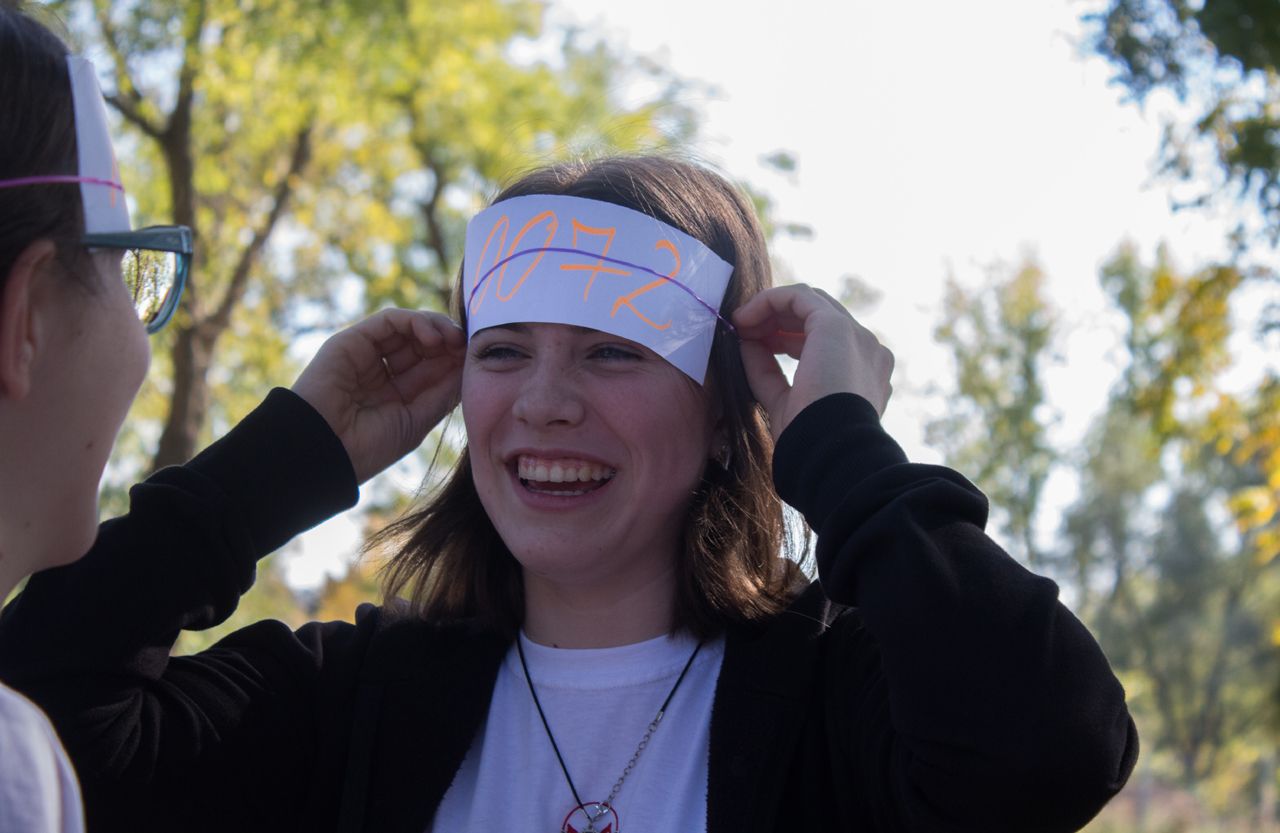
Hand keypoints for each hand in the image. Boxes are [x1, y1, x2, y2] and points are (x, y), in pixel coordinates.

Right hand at [291, 308, 464, 483]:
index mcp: (398, 393)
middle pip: (424, 344)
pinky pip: (391, 321)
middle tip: (469, 345)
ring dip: (437, 328)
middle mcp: (383, 371)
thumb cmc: (369, 445)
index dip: (456, 358)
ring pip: (410, 328)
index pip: (433, 366)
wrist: (325, 450)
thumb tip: (468, 368)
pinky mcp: (353, 340)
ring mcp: (368, 354)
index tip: (477, 359)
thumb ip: (442, 393)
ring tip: (453, 340)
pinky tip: (432, 338)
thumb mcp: (417, 420)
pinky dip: (416, 322)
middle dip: (450, 341)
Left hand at [732, 284, 892, 441]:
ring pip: (809, 304)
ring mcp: (856, 337)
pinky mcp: (835, 326)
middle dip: (777, 322)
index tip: (754, 347)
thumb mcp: (784, 402)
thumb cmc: (808, 439)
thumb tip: (747, 344)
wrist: (829, 451)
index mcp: (863, 374)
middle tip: (744, 332)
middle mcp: (866, 351)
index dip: (784, 340)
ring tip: (740, 324)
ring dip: (771, 310)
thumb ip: (769, 373)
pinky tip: (744, 318)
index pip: (824, 342)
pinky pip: (798, 297)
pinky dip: (768, 301)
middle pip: (818, 318)